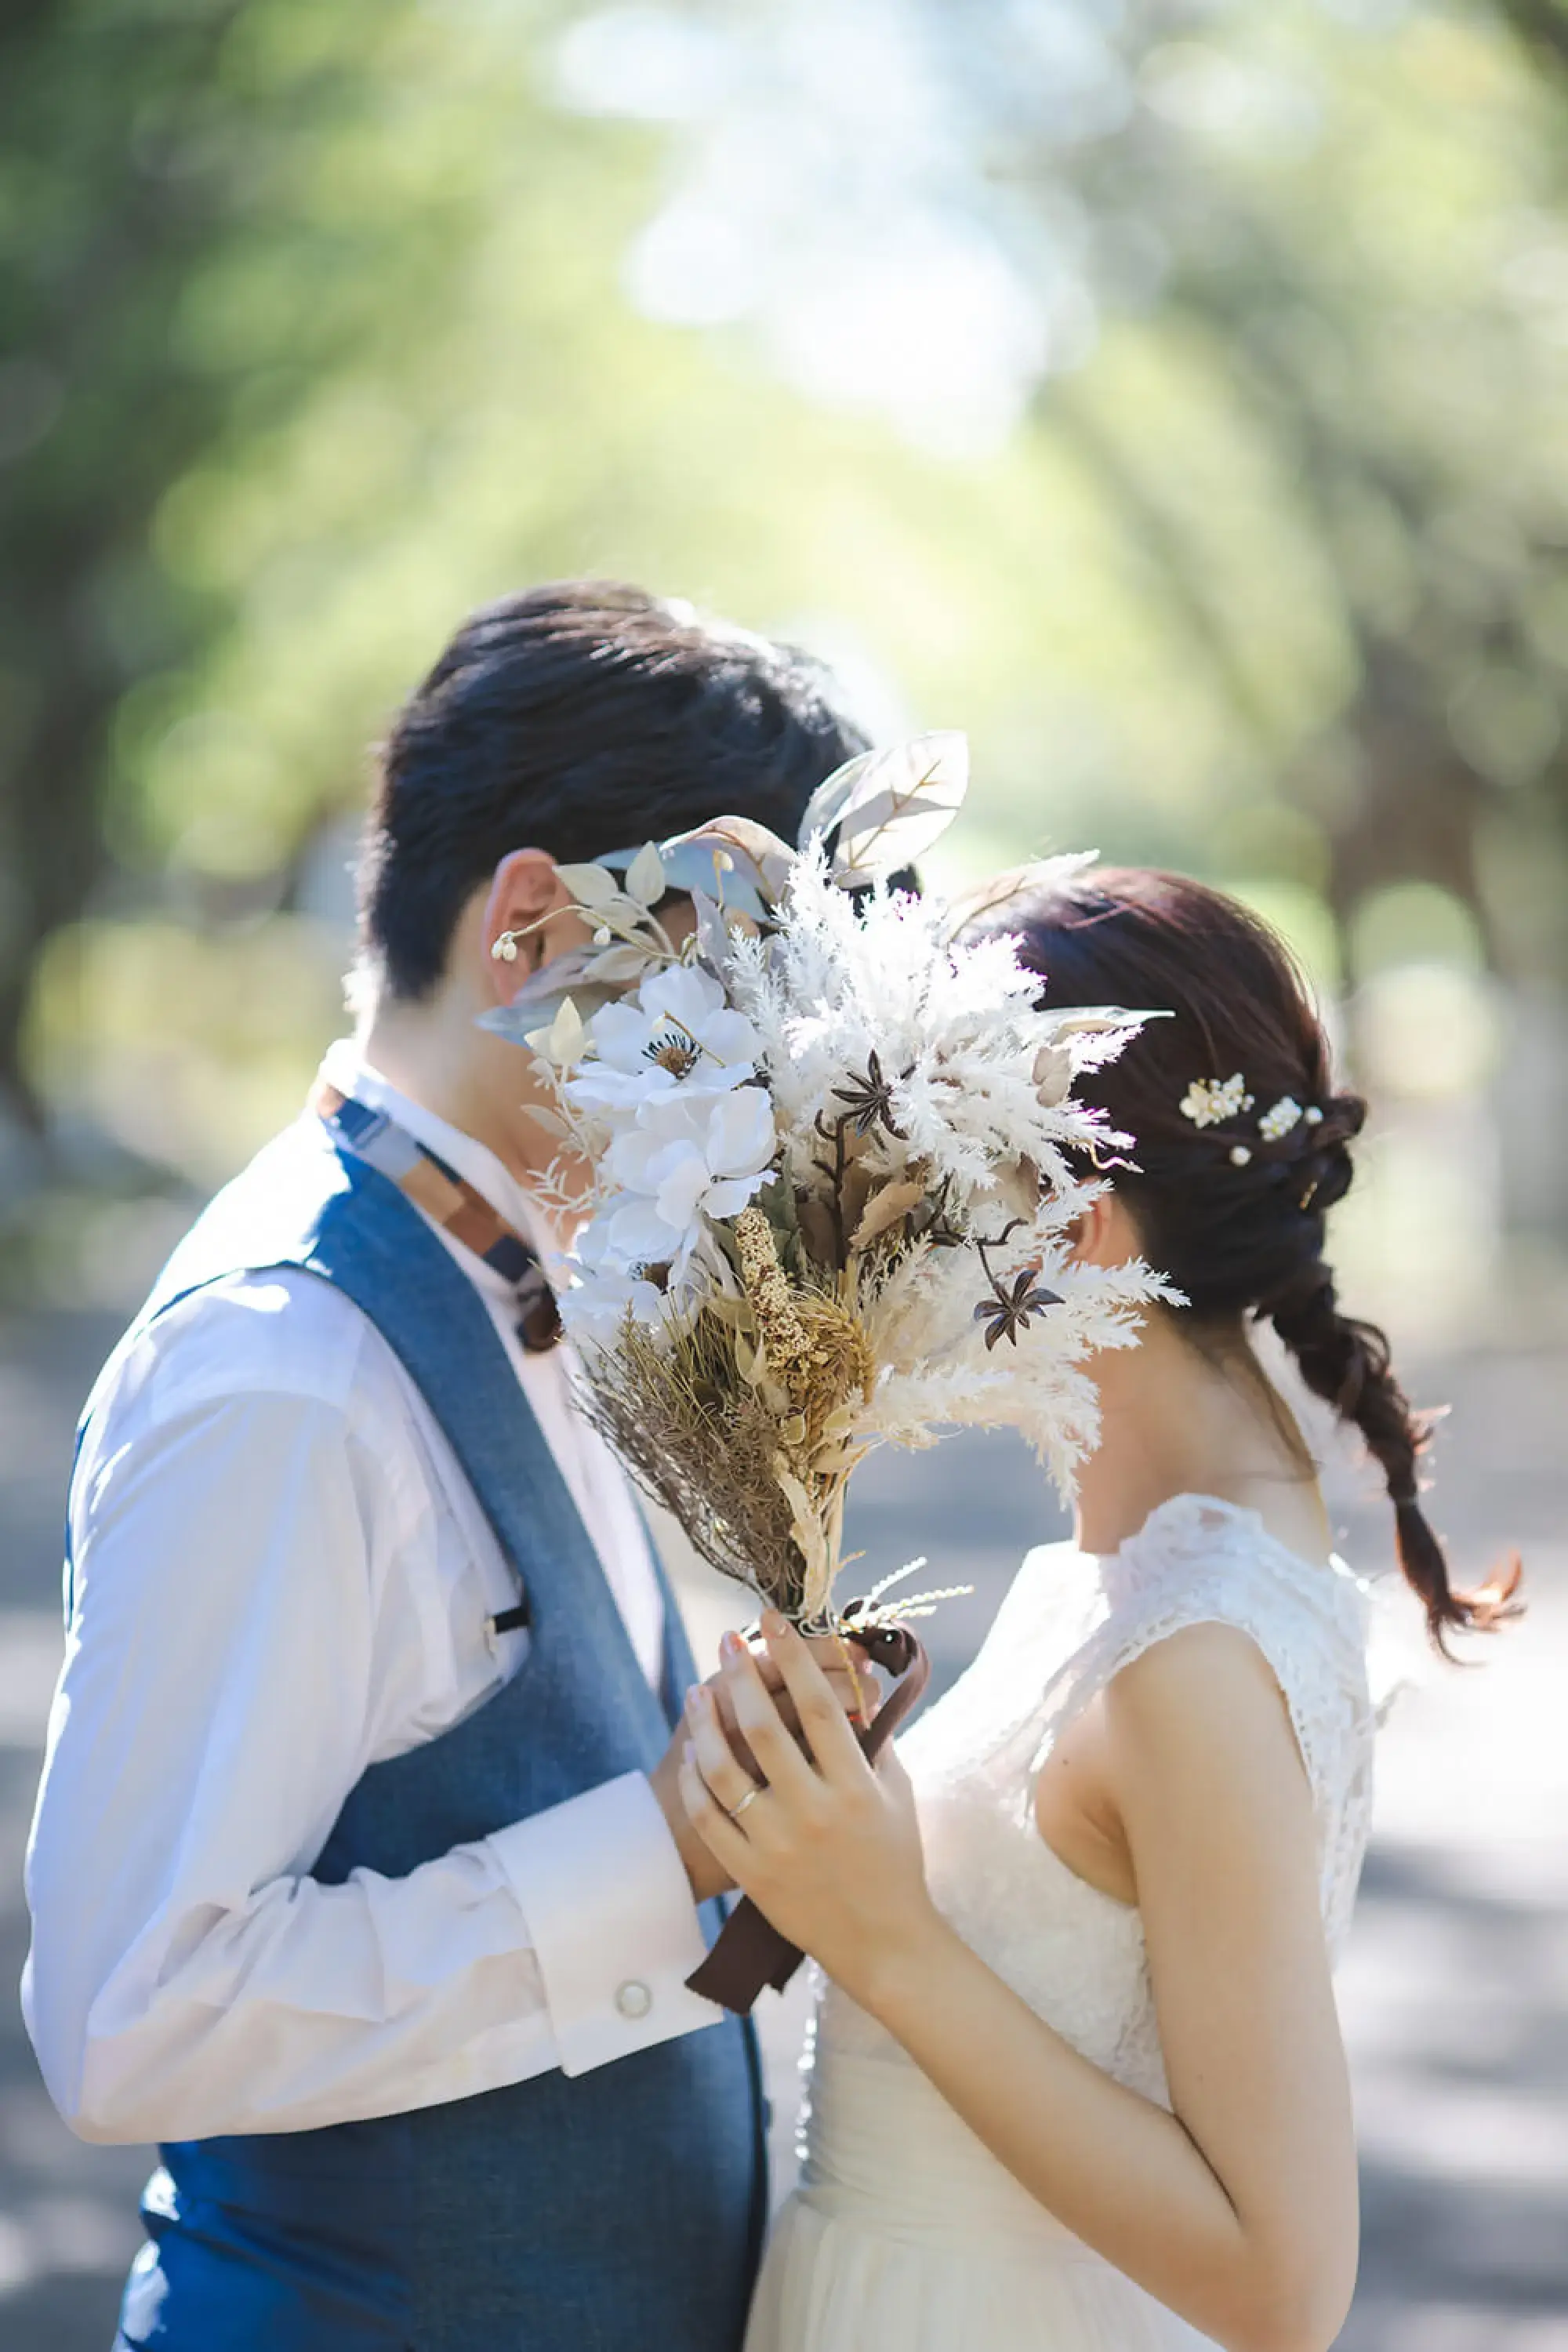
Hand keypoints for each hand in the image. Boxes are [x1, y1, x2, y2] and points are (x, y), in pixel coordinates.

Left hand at [677, 1611, 938, 2005]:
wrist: (883, 1942)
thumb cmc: (895, 1860)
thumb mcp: (897, 1794)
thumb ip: (874, 1740)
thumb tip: (853, 1681)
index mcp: (855, 1786)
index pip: (818, 1703)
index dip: (795, 1654)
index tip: (773, 1618)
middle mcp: (814, 1811)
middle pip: (765, 1726)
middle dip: (742, 1673)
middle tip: (727, 1641)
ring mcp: (777, 1844)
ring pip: (724, 1769)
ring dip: (705, 1722)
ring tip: (698, 1690)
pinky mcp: (751, 1873)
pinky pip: (709, 1816)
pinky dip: (696, 1779)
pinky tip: (693, 1751)